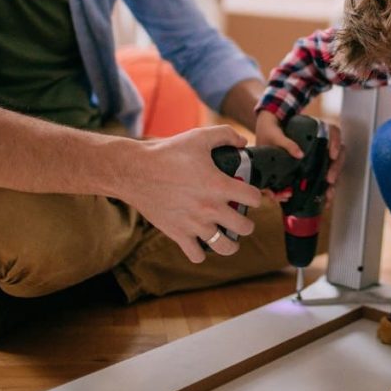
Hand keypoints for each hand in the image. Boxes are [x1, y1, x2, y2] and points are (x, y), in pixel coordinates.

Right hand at [121, 124, 261, 263]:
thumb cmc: (168, 153)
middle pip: (245, 227)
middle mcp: (210, 208)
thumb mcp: (199, 136)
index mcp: (219, 185)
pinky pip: (197, 255)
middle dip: (247, 223)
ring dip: (231, 243)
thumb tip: (243, 142)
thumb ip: (225, 135)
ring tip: (229, 237)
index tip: (251, 195)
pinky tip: (201, 242)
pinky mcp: (177, 234)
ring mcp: (194, 224)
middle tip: (241, 218)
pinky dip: (201, 252)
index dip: (256, 196)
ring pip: (225, 247)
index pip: (253, 198)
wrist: (134, 171)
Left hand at [254, 112, 344, 207]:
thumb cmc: (271, 131)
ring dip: (332, 183)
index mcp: (314, 131)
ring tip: (328, 195)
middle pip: (337, 154)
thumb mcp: (275, 134)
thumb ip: (286, 143)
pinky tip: (324, 201)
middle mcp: (320, 143)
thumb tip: (300, 155)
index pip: (333, 132)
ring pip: (332, 168)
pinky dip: (324, 190)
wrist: (263, 136)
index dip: (336, 142)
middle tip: (330, 180)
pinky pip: (322, 179)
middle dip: (336, 168)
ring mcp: (317, 156)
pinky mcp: (311, 169)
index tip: (332, 155)